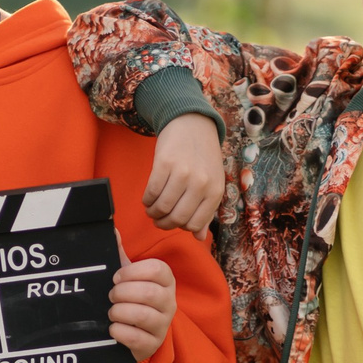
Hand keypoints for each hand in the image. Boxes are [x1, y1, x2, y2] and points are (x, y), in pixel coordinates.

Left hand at [108, 243, 177, 362]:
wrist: (134, 336)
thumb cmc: (131, 301)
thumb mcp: (128, 278)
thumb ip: (120, 256)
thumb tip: (111, 229)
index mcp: (166, 281)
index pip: (158, 269)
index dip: (132, 272)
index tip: (116, 278)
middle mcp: (169, 302)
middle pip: (150, 292)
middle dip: (123, 293)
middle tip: (111, 296)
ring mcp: (163, 325)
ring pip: (143, 315)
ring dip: (119, 311)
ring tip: (112, 312)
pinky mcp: (153, 345)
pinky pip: (136, 337)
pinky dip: (118, 331)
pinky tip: (113, 329)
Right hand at [144, 114, 224, 235]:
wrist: (192, 124)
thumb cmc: (202, 157)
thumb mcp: (212, 183)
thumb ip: (206, 211)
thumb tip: (198, 237)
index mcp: (215, 192)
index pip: (195, 224)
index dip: (180, 227)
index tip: (172, 223)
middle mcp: (201, 184)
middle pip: (177, 218)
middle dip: (163, 224)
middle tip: (157, 220)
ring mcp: (183, 173)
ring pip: (162, 207)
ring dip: (152, 213)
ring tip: (151, 209)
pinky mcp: (165, 163)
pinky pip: (151, 192)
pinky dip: (146, 200)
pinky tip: (147, 198)